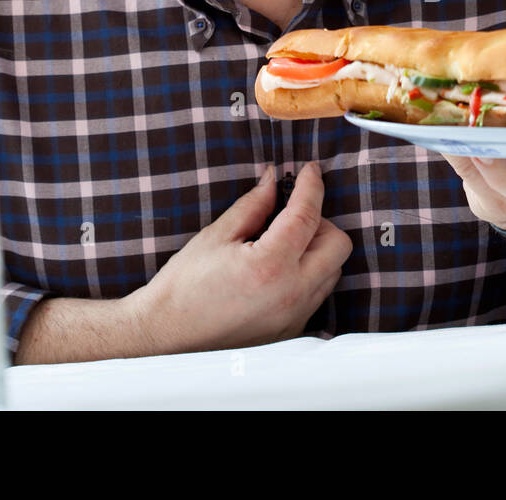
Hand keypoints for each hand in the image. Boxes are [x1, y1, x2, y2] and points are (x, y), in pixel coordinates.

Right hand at [129, 162, 352, 353]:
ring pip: (332, 270)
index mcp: (270, 266)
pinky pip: (318, 293)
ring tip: (282, 242)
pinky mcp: (291, 330)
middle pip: (338, 245)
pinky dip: (309, 273)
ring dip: (317, 248)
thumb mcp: (216, 236)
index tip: (310, 170)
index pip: (307, 215)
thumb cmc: (184, 286)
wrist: (167, 336)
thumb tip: (273, 180)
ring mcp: (294, 316)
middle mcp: (291, 294)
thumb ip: (253, 205)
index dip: (311, 186)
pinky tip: (279, 267)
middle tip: (290, 214)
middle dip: (321, 221)